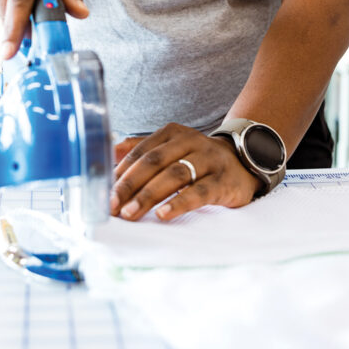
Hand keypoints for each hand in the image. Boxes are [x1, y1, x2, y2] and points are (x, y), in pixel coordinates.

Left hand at [111, 123, 259, 221]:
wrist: (245, 161)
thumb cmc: (199, 159)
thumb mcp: (172, 148)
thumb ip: (142, 150)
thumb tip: (109, 154)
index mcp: (172, 133)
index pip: (141, 151)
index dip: (121, 172)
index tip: (103, 193)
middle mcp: (190, 142)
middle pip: (154, 161)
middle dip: (130, 185)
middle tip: (112, 206)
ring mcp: (208, 160)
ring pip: (174, 175)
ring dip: (148, 195)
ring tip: (131, 213)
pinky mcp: (223, 181)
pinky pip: (199, 191)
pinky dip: (180, 202)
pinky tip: (164, 214)